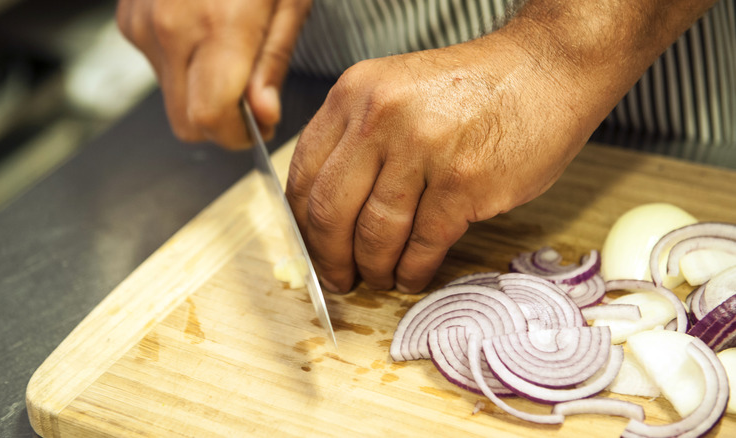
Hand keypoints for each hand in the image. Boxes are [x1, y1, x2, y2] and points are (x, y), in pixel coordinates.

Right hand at [116, 0, 310, 147]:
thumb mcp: (289, 3)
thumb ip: (272, 64)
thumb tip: (262, 118)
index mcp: (219, 27)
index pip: (210, 119)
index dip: (237, 137)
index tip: (257, 129)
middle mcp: (171, 30)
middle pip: (185, 122)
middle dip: (220, 124)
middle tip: (249, 102)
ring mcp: (143, 24)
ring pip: (170, 98)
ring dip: (200, 94)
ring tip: (229, 52)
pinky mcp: (129, 19)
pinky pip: (156, 67)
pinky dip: (182, 66)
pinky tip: (203, 34)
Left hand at [286, 26, 612, 293]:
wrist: (545, 70)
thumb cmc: (473, 90)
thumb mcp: (396, 93)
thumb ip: (357, 140)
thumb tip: (328, 213)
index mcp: (354, 94)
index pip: (303, 174)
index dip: (302, 225)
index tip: (312, 249)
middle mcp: (381, 117)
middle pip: (330, 211)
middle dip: (330, 259)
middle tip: (338, 279)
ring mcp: (423, 149)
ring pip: (375, 233)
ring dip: (374, 269)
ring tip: (381, 278)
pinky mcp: (464, 181)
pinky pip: (424, 243)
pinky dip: (414, 269)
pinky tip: (413, 275)